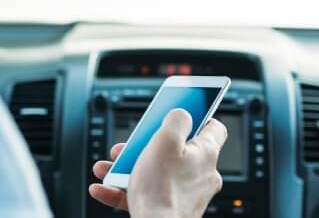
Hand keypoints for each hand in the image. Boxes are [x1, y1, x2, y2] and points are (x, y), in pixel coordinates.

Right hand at [89, 109, 227, 217]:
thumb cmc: (163, 190)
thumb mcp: (165, 140)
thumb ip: (176, 120)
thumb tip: (182, 113)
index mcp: (205, 154)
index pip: (213, 127)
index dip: (199, 115)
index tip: (183, 111)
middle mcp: (201, 174)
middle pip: (176, 150)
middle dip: (147, 145)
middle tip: (131, 144)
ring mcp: (186, 194)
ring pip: (156, 173)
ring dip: (129, 167)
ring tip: (110, 167)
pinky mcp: (170, 210)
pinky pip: (145, 194)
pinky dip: (124, 189)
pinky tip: (104, 188)